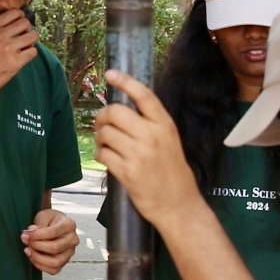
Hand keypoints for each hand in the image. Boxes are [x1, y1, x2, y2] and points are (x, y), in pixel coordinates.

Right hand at [0, 9, 39, 104]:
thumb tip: (14, 19)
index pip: (14, 12)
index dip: (20, 18)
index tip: (19, 26)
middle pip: (26, 23)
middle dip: (27, 29)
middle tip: (23, 37)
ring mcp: (8, 49)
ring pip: (33, 36)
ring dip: (31, 41)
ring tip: (24, 47)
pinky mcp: (15, 62)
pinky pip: (33, 51)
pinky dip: (31, 54)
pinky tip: (23, 57)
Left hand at [22, 208, 79, 274]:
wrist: (54, 224)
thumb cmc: (49, 220)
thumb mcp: (43, 216)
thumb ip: (38, 225)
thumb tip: (30, 234)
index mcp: (69, 225)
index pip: (53, 232)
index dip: (37, 235)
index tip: (26, 234)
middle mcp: (73, 240)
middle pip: (55, 248)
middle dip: (36, 245)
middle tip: (25, 240)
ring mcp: (70, 252)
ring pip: (55, 262)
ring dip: (37, 258)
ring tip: (28, 250)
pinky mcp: (64, 262)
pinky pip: (53, 270)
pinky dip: (40, 265)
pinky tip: (32, 257)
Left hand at [92, 70, 202, 225]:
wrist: (178, 205)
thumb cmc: (172, 172)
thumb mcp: (170, 140)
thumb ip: (151, 124)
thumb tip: (123, 108)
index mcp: (165, 125)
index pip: (143, 95)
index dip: (125, 81)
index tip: (111, 74)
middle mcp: (153, 136)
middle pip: (116, 112)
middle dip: (103, 116)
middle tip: (102, 123)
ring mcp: (140, 154)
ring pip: (106, 133)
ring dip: (100, 137)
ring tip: (106, 144)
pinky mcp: (128, 172)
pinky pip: (103, 154)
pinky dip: (100, 153)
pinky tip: (106, 157)